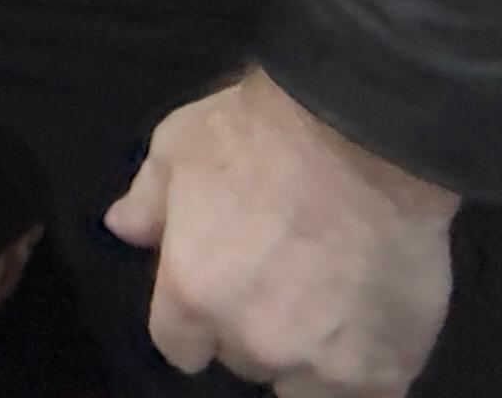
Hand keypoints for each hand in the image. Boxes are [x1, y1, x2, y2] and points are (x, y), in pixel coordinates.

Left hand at [107, 67, 454, 397]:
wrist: (366, 132)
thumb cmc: (264, 130)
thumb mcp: (180, 144)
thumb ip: (148, 198)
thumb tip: (122, 229)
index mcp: (191, 292)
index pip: (178, 345)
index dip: (199, 319)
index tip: (223, 290)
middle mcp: (248, 339)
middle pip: (242, 357)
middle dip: (254, 326)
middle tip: (283, 279)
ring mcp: (317, 361)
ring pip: (299, 383)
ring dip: (309, 354)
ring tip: (329, 306)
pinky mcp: (379, 370)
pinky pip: (363, 394)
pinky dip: (364, 368)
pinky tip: (372, 332)